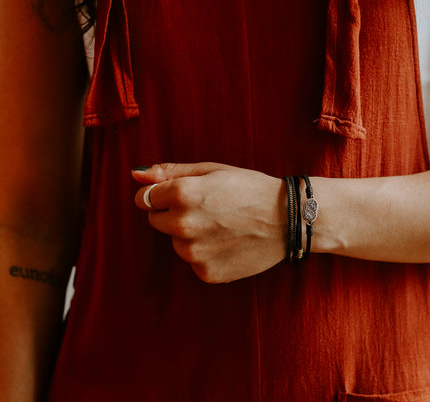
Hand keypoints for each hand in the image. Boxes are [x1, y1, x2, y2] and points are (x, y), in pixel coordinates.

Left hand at [132, 162, 286, 282]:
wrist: (287, 219)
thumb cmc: (248, 187)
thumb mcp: (210, 170)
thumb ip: (170, 172)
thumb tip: (135, 173)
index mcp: (181, 194)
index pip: (145, 198)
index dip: (162, 195)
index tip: (181, 194)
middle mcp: (182, 225)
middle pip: (156, 221)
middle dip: (173, 214)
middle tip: (207, 208)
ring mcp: (193, 253)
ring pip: (175, 242)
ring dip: (189, 234)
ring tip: (221, 225)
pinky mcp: (205, 273)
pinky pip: (193, 261)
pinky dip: (205, 253)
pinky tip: (227, 242)